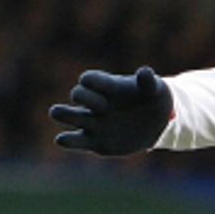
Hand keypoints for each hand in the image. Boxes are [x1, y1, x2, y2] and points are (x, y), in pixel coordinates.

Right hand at [49, 66, 172, 156]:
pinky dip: (67, 140)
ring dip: (63, 113)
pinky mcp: (94, 141)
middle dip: (85, 98)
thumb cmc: (152, 100)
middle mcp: (96, 102)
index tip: (107, 94)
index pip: (90, 79)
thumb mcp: (154, 90)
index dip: (92, 83)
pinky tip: (62, 139)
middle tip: (104, 108)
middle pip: (78, 94)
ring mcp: (93, 122)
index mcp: (108, 86)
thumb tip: (144, 72)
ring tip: (57, 113)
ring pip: (68, 115)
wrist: (156, 124)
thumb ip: (148, 81)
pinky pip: (75, 141)